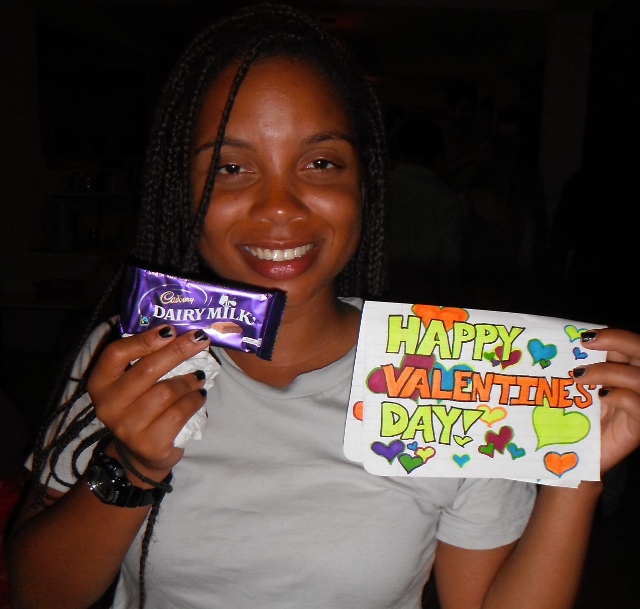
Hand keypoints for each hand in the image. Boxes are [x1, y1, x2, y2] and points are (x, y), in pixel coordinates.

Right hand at [86, 325, 209, 479]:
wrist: (143, 455)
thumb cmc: (142, 407)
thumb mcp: (135, 383)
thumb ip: (146, 359)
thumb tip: (179, 331)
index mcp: (100, 384)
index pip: (116, 354)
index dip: (144, 339)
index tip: (169, 329)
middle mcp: (108, 406)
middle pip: (147, 369)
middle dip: (178, 350)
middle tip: (200, 339)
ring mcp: (127, 428)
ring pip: (166, 392)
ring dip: (190, 380)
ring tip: (200, 376)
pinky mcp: (149, 444)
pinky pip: (178, 413)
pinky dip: (194, 401)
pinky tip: (199, 396)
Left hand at [577, 328, 639, 472]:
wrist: (577, 459)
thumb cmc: (574, 420)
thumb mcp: (574, 389)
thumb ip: (578, 368)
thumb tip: (562, 342)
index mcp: (625, 371)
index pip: (630, 345)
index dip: (614, 335)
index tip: (584, 335)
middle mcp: (638, 385)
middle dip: (618, 340)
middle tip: (585, 341)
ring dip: (609, 371)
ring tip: (578, 376)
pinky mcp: (638, 429)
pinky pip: (639, 406)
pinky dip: (621, 396)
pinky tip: (601, 396)